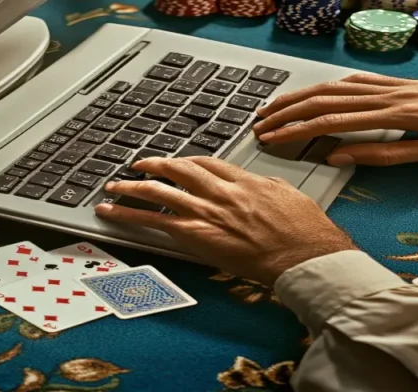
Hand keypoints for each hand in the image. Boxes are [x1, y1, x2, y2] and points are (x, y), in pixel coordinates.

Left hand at [94, 156, 355, 285]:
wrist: (304, 256)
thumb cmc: (305, 233)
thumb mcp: (291, 196)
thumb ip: (271, 188)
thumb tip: (264, 186)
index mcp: (244, 180)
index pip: (208, 163)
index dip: (187, 162)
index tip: (178, 162)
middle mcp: (221, 191)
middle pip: (178, 170)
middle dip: (155, 166)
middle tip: (138, 165)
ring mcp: (206, 211)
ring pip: (159, 191)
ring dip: (132, 187)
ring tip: (114, 185)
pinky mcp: (196, 234)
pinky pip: (154, 221)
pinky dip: (129, 215)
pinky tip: (112, 213)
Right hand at [253, 73, 417, 166]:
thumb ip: (384, 154)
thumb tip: (340, 155)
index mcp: (394, 113)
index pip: (332, 121)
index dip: (298, 130)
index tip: (273, 139)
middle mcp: (386, 93)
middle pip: (323, 99)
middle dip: (287, 112)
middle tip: (259, 125)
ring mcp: (388, 84)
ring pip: (332, 87)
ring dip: (299, 97)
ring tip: (273, 108)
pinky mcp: (393, 81)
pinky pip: (350, 80)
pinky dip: (323, 87)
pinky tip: (310, 94)